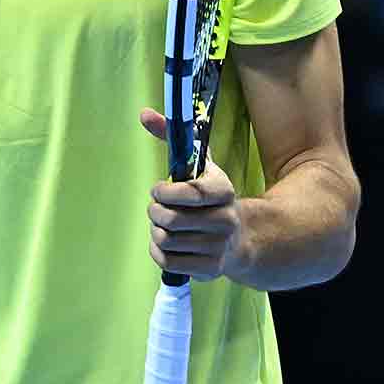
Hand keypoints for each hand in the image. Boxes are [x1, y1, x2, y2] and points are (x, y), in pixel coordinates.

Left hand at [139, 107, 249, 281]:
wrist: (240, 239)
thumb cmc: (209, 198)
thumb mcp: (198, 164)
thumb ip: (173, 136)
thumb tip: (144, 114)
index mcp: (223, 190)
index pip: (190, 192)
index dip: (165, 192)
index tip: (159, 190)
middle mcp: (226, 219)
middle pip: (170, 219)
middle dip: (154, 212)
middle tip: (157, 209)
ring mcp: (219, 246)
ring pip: (165, 240)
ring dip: (156, 231)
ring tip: (164, 226)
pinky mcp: (210, 269)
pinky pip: (167, 261)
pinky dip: (158, 251)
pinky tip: (167, 243)